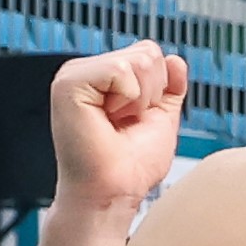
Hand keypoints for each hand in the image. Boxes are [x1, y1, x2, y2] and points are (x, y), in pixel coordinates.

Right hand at [49, 42, 191, 217]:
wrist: (113, 193)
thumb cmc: (130, 167)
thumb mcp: (160, 119)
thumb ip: (169, 88)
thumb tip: (176, 60)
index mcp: (102, 77)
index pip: (149, 54)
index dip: (158, 90)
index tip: (134, 120)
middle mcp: (85, 71)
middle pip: (148, 52)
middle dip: (152, 93)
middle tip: (125, 123)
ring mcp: (74, 74)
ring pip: (139, 59)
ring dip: (141, 99)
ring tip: (116, 123)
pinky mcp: (68, 83)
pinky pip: (121, 69)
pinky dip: (128, 99)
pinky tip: (107, 119)